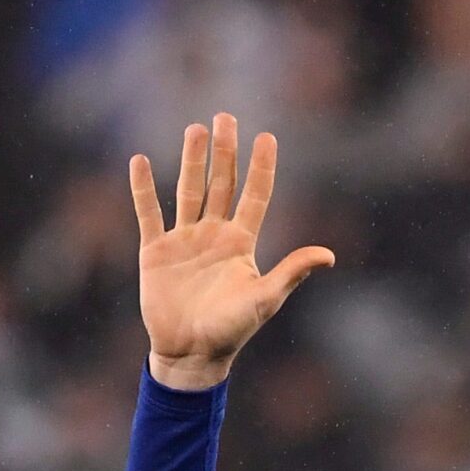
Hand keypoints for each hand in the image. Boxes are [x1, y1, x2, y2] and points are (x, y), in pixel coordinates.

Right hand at [131, 113, 335, 391]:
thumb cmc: (232, 330)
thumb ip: (292, 271)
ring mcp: (184, 240)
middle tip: (226, 116)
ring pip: (188, 190)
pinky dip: (143, 189)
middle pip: (221, 183)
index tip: (267, 137)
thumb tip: (329, 255)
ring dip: (191, 160)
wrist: (191, 353)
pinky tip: (140, 161)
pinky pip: (149, 213)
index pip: (254, 195)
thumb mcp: (265, 299)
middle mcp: (214, 235)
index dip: (261, 167)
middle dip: (225, 151)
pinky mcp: (155, 251)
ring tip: (195, 129)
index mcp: (241, 243)